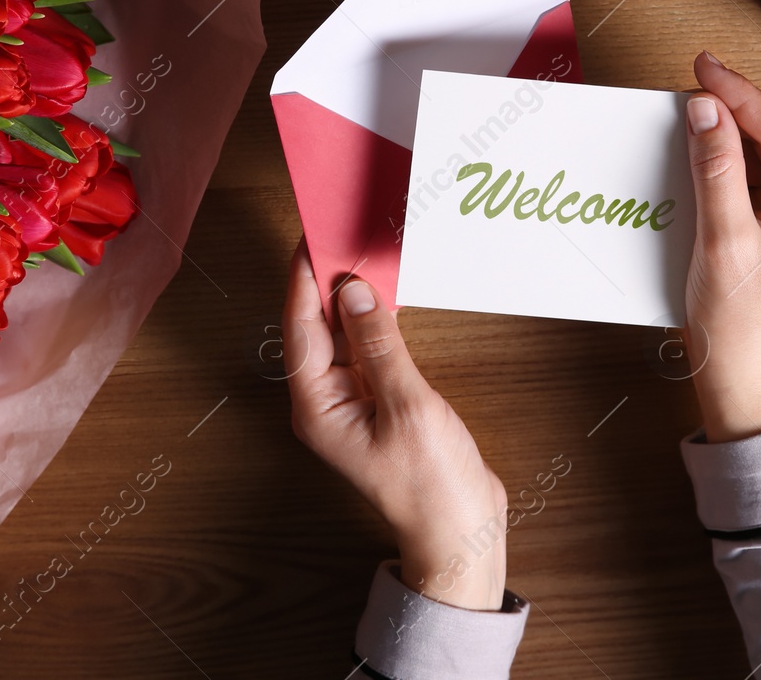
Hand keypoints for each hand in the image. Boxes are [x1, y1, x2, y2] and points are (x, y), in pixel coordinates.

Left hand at [281, 242, 508, 609]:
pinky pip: (366, 351)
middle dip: (325, 280)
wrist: (460, 531)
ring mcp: (350, 402)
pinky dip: (374, 321)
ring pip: (341, 336)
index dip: (303, 278)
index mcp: (317, 406)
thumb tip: (354, 292)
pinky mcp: (377, 402)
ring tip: (361, 251)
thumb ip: (379, 346)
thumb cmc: (431, 483)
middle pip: (315, 327)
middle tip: (339, 230)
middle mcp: (324, 401)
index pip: (300, 327)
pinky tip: (386, 296)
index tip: (312, 234)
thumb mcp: (408, 407)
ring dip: (351, 298)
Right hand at [682, 52, 760, 442]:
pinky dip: (722, 152)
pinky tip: (697, 135)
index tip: (704, 67)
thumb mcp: (724, 242)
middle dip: (734, 106)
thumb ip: (715, 171)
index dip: (742, 96)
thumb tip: (704, 108)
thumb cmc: (741, 321)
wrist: (738, 371)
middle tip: (692, 75)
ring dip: (726, 127)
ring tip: (689, 103)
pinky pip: (750, 167)